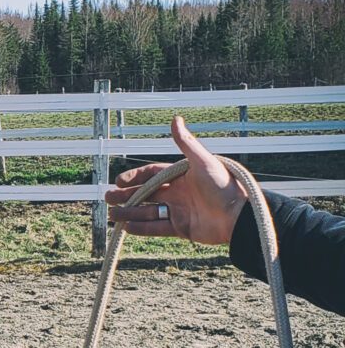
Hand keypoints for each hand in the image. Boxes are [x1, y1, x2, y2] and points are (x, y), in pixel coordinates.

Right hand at [105, 116, 247, 244]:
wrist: (239, 216)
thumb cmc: (225, 185)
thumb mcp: (203, 161)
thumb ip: (186, 143)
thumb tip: (175, 118)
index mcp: (181, 176)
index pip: (152, 175)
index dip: (135, 177)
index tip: (119, 181)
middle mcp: (178, 193)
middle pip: (146, 194)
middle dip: (126, 196)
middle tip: (108, 198)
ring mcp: (178, 211)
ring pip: (148, 212)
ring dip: (130, 213)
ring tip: (112, 215)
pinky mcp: (181, 228)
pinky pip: (157, 228)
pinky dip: (141, 228)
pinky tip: (126, 228)